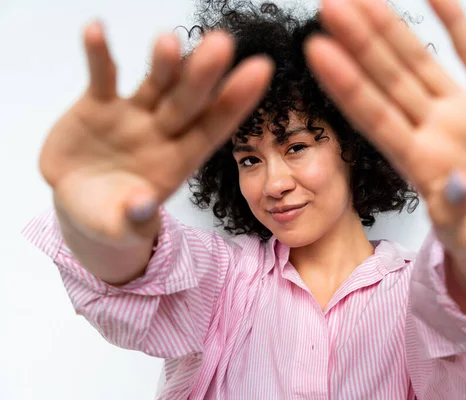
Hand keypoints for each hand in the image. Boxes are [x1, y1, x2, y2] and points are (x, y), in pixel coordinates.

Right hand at [40, 21, 273, 241]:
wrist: (78, 199)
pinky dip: (97, 55)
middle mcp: (163, 132)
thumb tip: (142, 205)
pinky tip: (96, 30)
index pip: (213, 129)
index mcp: (179, 161)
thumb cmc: (110, 214)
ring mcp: (133, 115)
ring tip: (168, 42)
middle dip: (204, 75)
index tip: (260, 71)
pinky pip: (100, 76)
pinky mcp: (98, 104)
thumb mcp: (119, 225)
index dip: (236, 103)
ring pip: (153, 84)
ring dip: (162, 63)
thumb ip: (132, 218)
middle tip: (222, 43)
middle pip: (188, 101)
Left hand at [304, 0, 465, 253]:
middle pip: (387, 80)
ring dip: (393, 29)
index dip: (346, 85)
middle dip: (359, 43)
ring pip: (420, 62)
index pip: (373, 116)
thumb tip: (457, 183)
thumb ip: (458, 208)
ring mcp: (463, 112)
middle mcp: (432, 129)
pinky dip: (457, 25)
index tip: (316, 53)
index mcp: (417, 161)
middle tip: (329, 6)